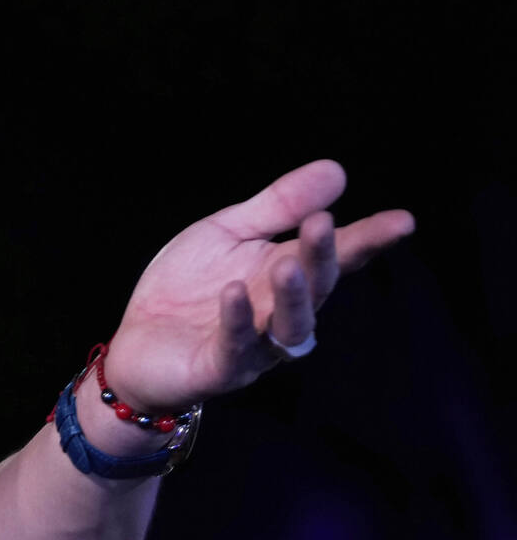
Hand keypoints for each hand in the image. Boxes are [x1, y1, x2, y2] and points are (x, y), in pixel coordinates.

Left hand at [101, 160, 413, 411]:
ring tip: (288, 264)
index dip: (369, 240)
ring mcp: (255, 346)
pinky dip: (237, 321)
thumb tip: (336, 170)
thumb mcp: (226, 233)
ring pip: (289, 326)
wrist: (137, 344)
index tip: (402, 221)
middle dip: (322, 258)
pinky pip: (234, 348)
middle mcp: (280, 313)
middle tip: (323, 224)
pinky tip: (234, 293)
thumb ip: (278, 207)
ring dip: (292, 296)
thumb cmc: (185, 288)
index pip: (337, 257)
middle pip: (316, 288)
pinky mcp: (219, 369)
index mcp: (285, 274)